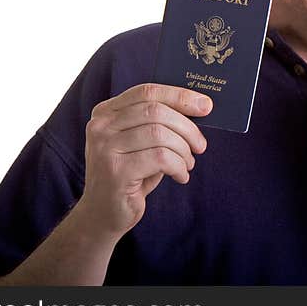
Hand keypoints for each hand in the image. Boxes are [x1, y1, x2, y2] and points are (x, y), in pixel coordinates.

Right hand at [75, 83, 210, 241]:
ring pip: (160, 134)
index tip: (205, 105)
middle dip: (187, 127)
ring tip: (188, 163)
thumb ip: (158, 123)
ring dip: (183, 150)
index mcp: (106, 112)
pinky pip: (160, 158)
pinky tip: (180, 176)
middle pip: (156, 111)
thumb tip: (199, 108)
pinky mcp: (115, 171)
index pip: (147, 92)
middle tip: (201, 145)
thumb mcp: (141, 143)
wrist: (102, 214)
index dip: (179, 96)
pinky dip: (178, 167)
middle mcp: (100, 126)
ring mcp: (105, 148)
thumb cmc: (130, 174)